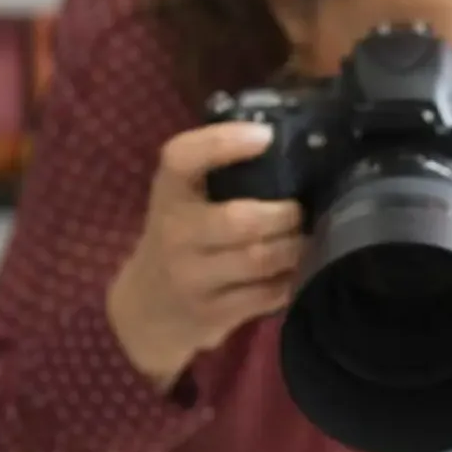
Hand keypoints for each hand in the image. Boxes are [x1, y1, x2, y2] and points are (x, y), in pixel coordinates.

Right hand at [108, 122, 304, 389]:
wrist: (147, 309)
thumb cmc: (179, 240)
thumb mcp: (182, 201)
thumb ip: (218, 173)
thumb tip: (285, 142)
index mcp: (168, 193)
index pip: (184, 158)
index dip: (224, 143)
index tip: (265, 137)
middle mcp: (175, 234)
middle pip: (241, 220)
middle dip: (285, 214)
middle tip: (300, 211)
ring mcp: (192, 278)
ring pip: (260, 260)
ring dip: (294, 248)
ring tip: (305, 239)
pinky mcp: (212, 314)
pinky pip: (266, 295)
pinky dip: (290, 280)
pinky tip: (295, 271)